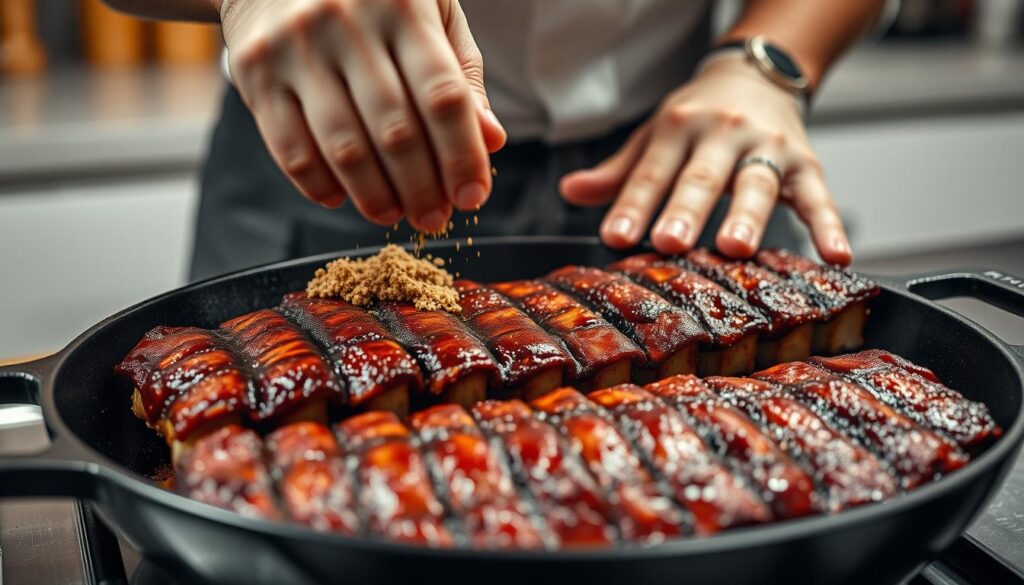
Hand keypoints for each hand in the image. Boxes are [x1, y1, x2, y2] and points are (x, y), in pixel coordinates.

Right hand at [221, 0, 505, 231]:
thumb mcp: (429, 11)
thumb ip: (461, 74)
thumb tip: (490, 140)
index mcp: (403, 6)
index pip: (443, 96)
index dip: (462, 156)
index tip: (473, 196)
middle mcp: (347, 22)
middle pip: (395, 130)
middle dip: (421, 188)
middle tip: (434, 218)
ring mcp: (296, 47)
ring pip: (343, 146)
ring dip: (374, 195)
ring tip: (393, 214)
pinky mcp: (255, 71)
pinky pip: (290, 147)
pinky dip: (318, 184)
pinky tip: (340, 196)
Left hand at [560, 56, 851, 264]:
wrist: (756, 76)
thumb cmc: (697, 117)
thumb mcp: (653, 136)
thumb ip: (617, 171)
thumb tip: (571, 191)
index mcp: (678, 128)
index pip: (651, 172)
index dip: (632, 204)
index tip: (615, 236)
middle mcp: (723, 135)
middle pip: (702, 178)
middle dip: (685, 211)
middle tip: (669, 243)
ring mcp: (767, 148)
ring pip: (757, 184)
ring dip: (746, 216)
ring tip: (735, 247)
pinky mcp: (806, 164)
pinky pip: (819, 197)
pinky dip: (829, 226)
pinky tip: (834, 256)